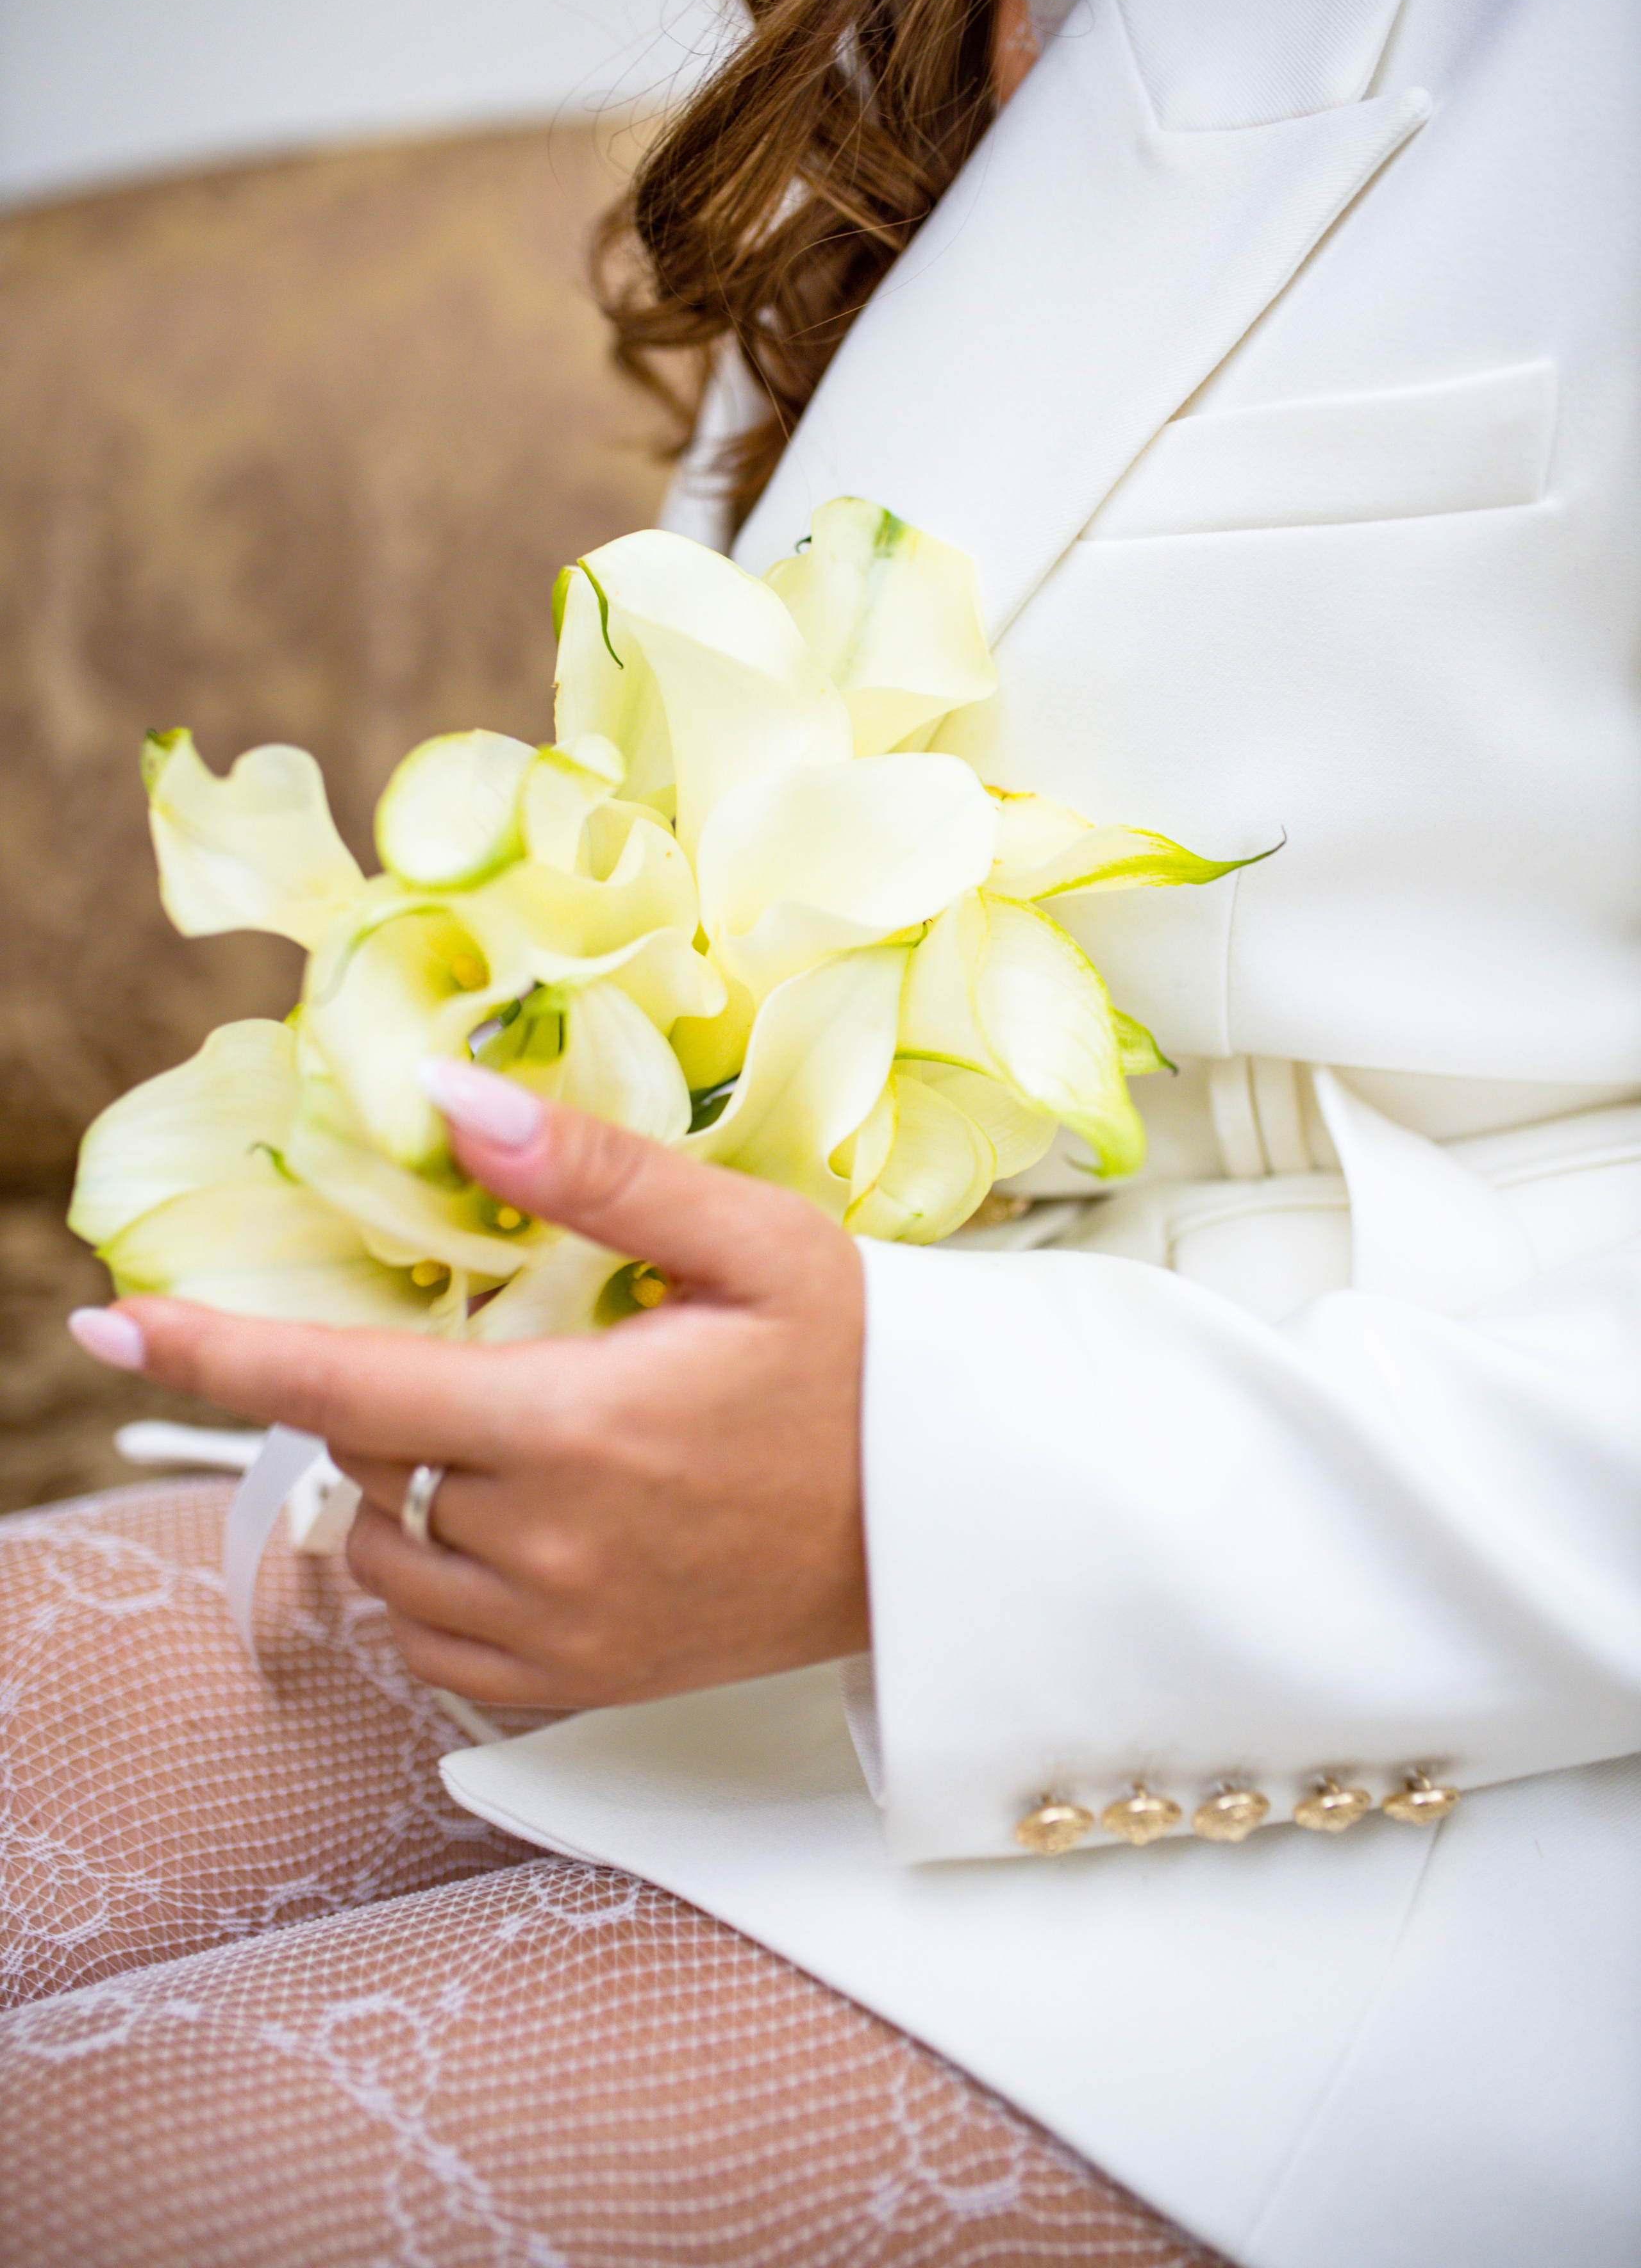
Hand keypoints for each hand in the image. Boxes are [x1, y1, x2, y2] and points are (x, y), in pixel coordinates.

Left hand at [69, 1070, 868, 1706]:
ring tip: (534, 1440)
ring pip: (389, 1558)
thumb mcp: (755, 1242)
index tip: (103, 1324)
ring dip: (411, 1492)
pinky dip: (442, 1578)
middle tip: (513, 1356)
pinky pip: (435, 1640)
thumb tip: (450, 1099)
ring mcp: (562, 1636)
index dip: (214, 1350)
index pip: (345, 1386)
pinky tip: (533, 1527)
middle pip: (369, 1464)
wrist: (950, 1529)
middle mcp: (550, 1549)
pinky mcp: (580, 1688)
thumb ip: (596, 1175)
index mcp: (578, 1426)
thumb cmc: (863, 1369)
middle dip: (393, 1401)